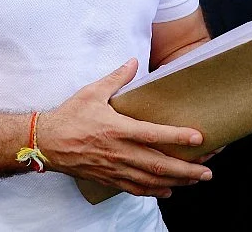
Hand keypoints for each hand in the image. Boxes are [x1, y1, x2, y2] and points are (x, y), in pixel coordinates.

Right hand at [36, 59, 212, 197]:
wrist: (44, 143)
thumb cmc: (69, 116)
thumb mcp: (92, 92)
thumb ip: (116, 77)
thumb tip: (134, 60)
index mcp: (116, 129)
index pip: (153, 135)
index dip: (177, 137)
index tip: (198, 138)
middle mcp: (118, 152)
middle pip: (157, 164)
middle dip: (186, 169)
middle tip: (207, 171)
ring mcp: (113, 168)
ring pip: (150, 180)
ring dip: (176, 182)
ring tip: (196, 181)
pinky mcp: (107, 178)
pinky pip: (134, 188)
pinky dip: (153, 191)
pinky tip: (168, 190)